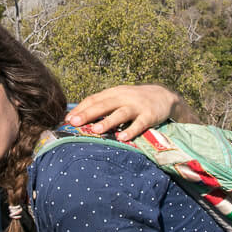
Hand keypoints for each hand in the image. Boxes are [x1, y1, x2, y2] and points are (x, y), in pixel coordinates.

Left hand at [65, 85, 193, 141]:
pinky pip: (139, 124)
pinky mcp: (150, 115)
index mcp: (113, 93)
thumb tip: (78, 117)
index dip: (80, 109)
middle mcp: (123, 97)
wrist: (164, 97)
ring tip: (95, 131)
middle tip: (73, 123)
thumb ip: (102, 105)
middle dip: (87, 114)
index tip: (67, 119)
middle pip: (103, 105)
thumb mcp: (119, 98)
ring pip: (120, 113)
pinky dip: (131, 131)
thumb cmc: (135, 100)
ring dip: (107, 122)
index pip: (93, 99)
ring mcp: (137, 106)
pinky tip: (123, 138)